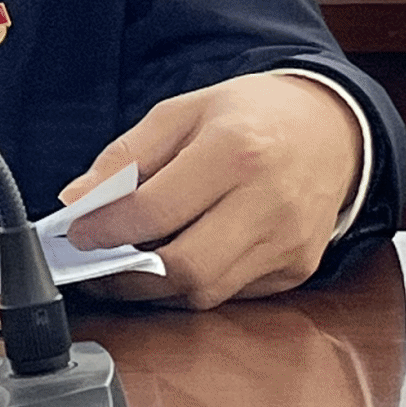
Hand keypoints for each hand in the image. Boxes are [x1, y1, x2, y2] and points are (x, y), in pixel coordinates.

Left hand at [57, 73, 361, 309]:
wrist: (330, 129)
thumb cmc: (249, 115)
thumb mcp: (181, 112)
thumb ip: (125, 156)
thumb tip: (75, 199)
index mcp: (235, 151)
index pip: (156, 210)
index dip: (106, 229)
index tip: (75, 232)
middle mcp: (268, 202)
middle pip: (184, 267)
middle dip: (125, 276)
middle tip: (92, 265)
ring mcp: (288, 243)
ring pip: (205, 292)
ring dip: (155, 288)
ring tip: (124, 266)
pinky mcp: (297, 269)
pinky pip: (231, 294)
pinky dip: (193, 285)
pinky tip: (173, 263)